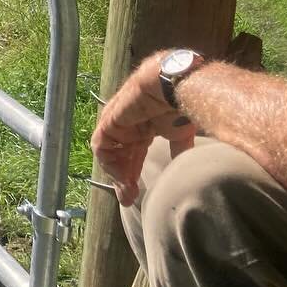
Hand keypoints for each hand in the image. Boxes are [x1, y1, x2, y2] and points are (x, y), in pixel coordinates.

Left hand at [91, 56, 196, 205]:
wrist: (174, 87)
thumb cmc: (182, 105)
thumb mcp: (180, 134)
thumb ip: (178, 149)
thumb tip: (184, 166)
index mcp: (145, 125)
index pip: (134, 152)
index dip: (133, 172)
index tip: (136, 193)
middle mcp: (129, 124)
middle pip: (121, 155)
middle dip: (123, 179)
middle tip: (129, 199)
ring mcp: (118, 122)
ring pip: (110, 153)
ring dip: (117, 175)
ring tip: (128, 192)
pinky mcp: (110, 121)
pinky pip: (102, 146)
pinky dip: (110, 164)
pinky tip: (123, 177)